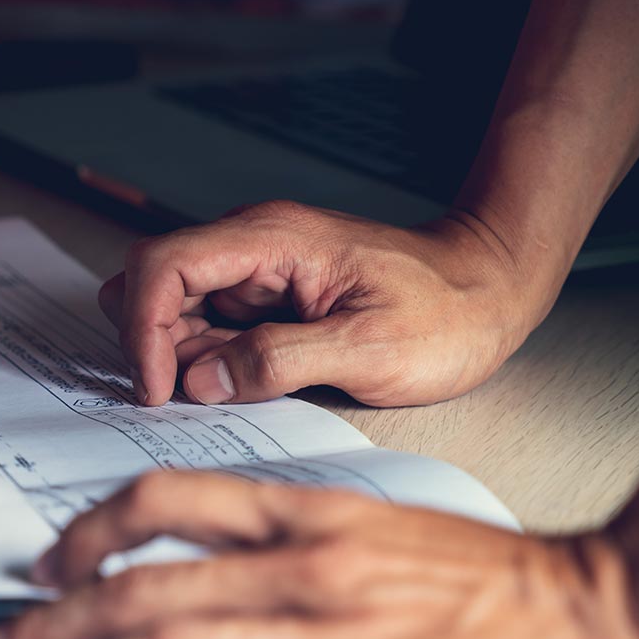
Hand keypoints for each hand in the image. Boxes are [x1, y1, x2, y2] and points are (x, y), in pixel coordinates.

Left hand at [0, 470, 638, 638]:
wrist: (629, 617)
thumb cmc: (512, 588)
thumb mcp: (388, 535)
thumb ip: (298, 545)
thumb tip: (210, 575)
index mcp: (312, 516)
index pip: (164, 502)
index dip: (83, 534)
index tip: (37, 570)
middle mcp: (307, 567)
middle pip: (139, 587)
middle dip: (43, 626)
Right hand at [101, 202, 550, 408]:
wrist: (494, 288)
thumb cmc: (450, 313)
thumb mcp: (371, 350)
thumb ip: (278, 362)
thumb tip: (200, 380)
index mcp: (272, 240)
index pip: (163, 264)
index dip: (143, 328)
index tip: (157, 388)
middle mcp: (253, 246)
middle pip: (152, 281)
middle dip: (151, 342)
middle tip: (177, 398)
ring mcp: (256, 272)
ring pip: (174, 307)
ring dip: (177, 355)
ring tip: (220, 394)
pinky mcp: (265, 299)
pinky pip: (208, 325)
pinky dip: (203, 360)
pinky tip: (234, 386)